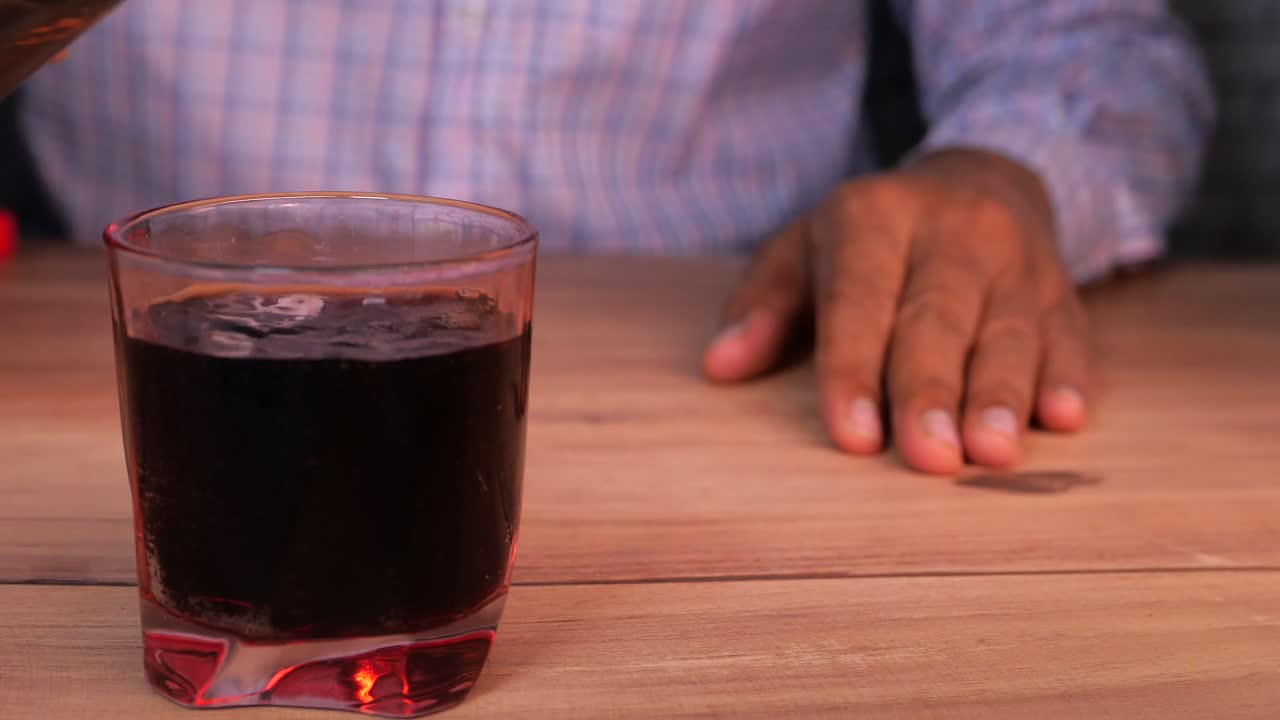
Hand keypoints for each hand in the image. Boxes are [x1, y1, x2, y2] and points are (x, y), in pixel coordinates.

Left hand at [702, 149, 1090, 473]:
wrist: (982, 176)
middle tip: (929, 459)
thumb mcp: (805, 246)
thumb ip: (763, 304)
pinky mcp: (1062, 287)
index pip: (860, 298)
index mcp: (873, 216)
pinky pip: (1069, 332)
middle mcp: (952, 230)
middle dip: (931, 392)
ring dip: (1001, 395)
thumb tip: (720, 366)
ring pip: (1009, 330)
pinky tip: (1063, 418)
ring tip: (993, 455)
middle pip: (938, 319)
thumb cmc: (871, 237)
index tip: (852, 435)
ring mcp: (1015, 258)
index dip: (854, 367)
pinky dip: (1067, 376)